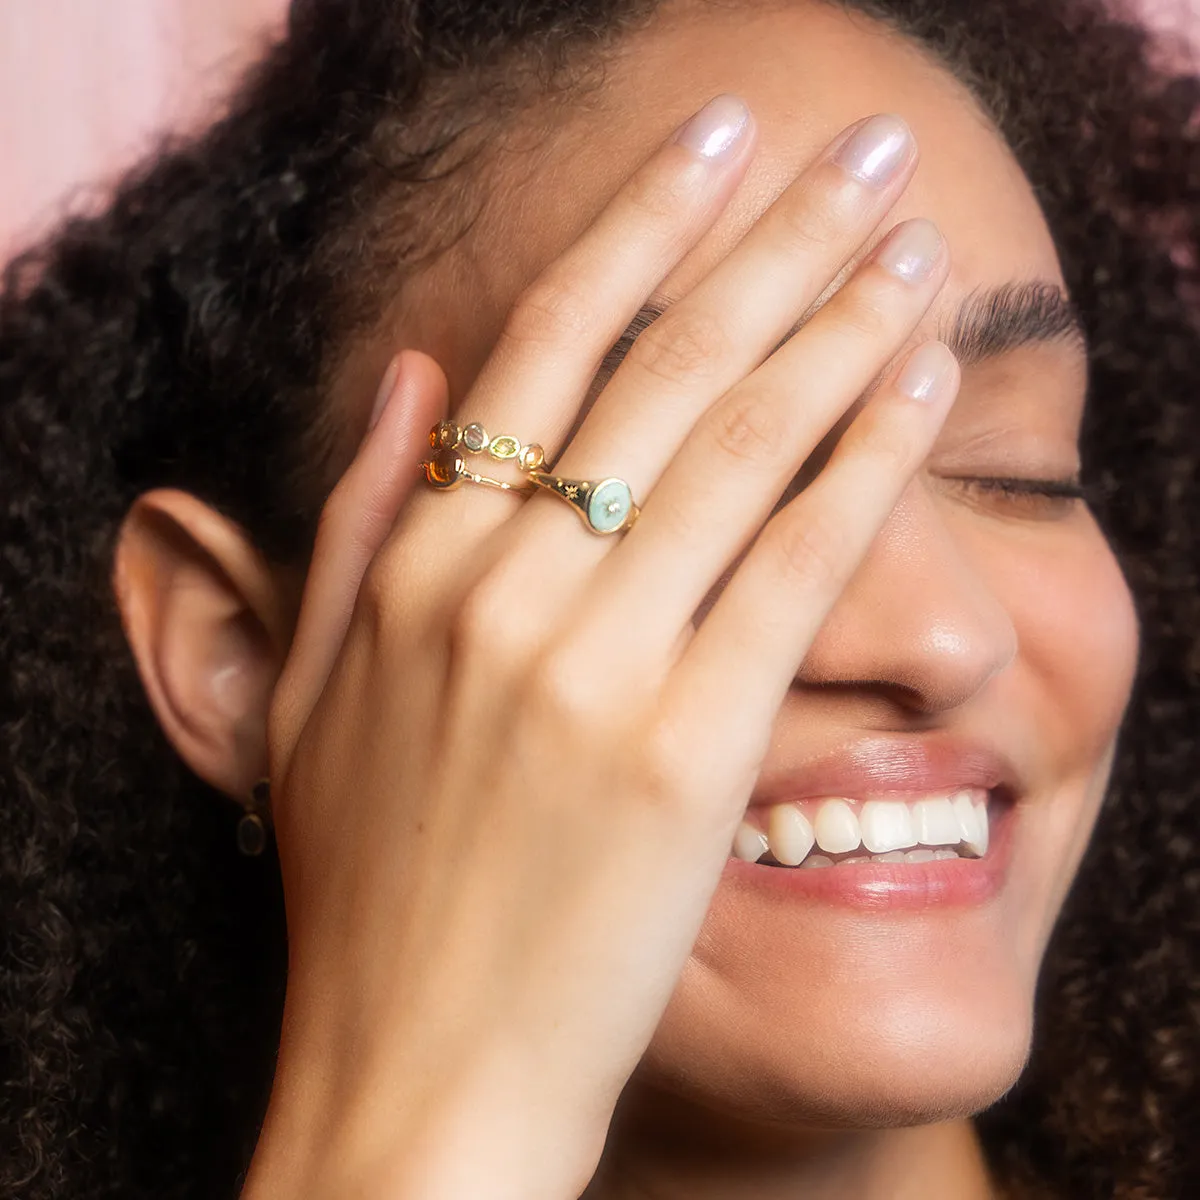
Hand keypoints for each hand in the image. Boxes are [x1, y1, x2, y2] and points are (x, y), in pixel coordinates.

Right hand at [244, 100, 957, 1199]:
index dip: (638, 225)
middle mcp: (502, 592)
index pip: (542, 345)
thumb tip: (407, 376)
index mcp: (413, 568)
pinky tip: (917, 380)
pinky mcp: (690, 752)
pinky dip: (865, 463)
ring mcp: (598, 668)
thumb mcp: (312, 697)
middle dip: (773, 237)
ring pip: (741, 445)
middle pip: (664, 366)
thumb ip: (353, 522)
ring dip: (840, 322)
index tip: (713, 142)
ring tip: (907, 239)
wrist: (421, 1068)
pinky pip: (795, 569)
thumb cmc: (371, 892)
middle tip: (852, 151)